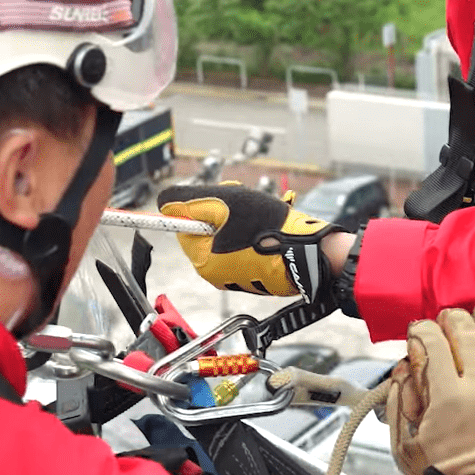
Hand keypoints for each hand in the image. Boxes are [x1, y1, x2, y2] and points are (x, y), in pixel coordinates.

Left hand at [157, 182, 339, 301]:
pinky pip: (248, 248)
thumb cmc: (268, 227)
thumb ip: (189, 201)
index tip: (221, 198)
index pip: (186, 226)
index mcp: (205, 261)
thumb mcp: (224, 202)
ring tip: (262, 215)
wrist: (311, 252)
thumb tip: (163, 202)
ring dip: (241, 220)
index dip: (202, 206)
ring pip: (229, 237)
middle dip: (223, 212)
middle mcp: (219, 275)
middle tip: (243, 204)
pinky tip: (271, 229)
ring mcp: (240, 277)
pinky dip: (256, 234)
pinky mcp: (260, 276)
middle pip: (209, 231)